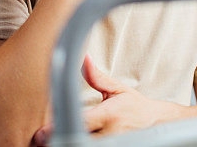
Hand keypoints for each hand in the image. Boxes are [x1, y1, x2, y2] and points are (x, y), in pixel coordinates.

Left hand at [32, 56, 186, 144]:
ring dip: (67, 142)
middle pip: (78, 140)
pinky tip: (68, 140)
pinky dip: (77, 144)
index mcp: (109, 115)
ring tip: (51, 140)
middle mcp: (110, 134)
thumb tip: (83, 57)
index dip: (60, 127)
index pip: (80, 123)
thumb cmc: (134, 106)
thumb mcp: (117, 89)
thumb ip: (96, 77)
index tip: (43, 131)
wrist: (156, 123)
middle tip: (40, 138)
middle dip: (59, 139)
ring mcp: (112, 144)